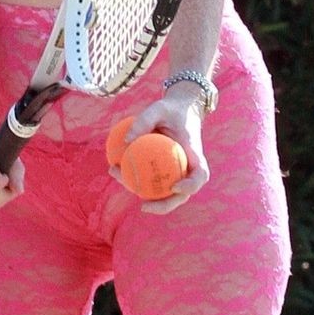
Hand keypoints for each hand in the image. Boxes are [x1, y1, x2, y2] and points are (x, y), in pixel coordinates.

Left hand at [108, 85, 208, 214]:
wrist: (179, 110)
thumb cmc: (171, 109)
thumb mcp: (159, 107)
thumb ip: (145, 120)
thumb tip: (126, 140)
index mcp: (194, 154)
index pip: (200, 175)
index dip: (191, 186)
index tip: (175, 187)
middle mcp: (188, 168)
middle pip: (182, 195)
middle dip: (165, 206)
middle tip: (144, 206)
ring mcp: (177, 172)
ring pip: (163, 192)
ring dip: (141, 193)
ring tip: (118, 178)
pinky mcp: (164, 171)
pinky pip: (150, 180)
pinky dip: (134, 178)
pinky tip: (113, 170)